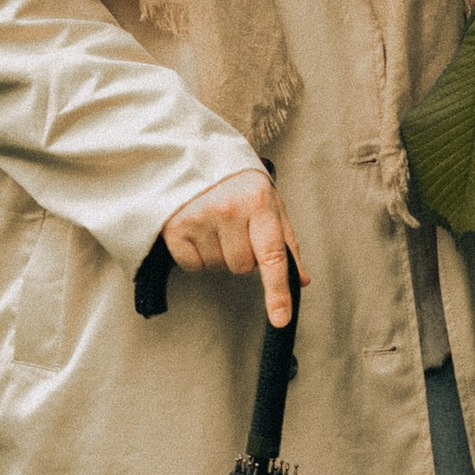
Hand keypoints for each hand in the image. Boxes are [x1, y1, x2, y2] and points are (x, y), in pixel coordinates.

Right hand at [161, 173, 303, 328]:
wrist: (196, 156)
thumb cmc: (239, 185)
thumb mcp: (269, 205)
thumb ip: (286, 244)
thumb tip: (299, 280)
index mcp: (259, 202)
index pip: (272, 256)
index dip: (277, 291)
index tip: (280, 319)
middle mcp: (229, 208)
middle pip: (242, 266)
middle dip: (242, 255)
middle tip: (235, 229)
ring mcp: (199, 216)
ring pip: (218, 268)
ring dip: (218, 255)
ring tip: (215, 226)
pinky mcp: (174, 227)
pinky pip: (193, 266)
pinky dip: (196, 256)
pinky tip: (197, 231)